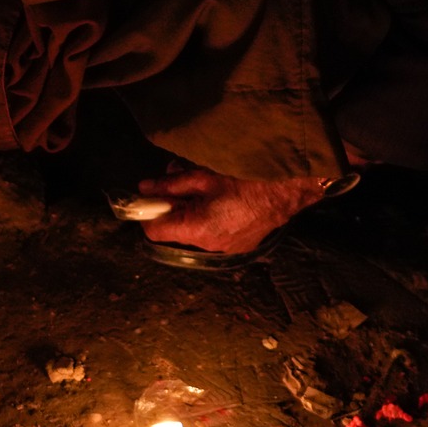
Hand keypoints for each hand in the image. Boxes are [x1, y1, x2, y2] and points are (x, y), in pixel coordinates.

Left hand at [135, 165, 328, 253]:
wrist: (283, 193)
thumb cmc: (244, 182)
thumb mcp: (201, 178)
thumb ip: (170, 185)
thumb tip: (144, 188)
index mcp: (194, 228)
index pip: (153, 231)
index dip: (148, 213)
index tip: (152, 197)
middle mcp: (206, 245)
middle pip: (173, 229)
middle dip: (172, 205)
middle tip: (180, 181)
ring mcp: (222, 248)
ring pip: (192, 229)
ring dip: (190, 208)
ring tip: (202, 184)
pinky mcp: (235, 246)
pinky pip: (210, 232)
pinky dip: (207, 216)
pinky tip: (219, 198)